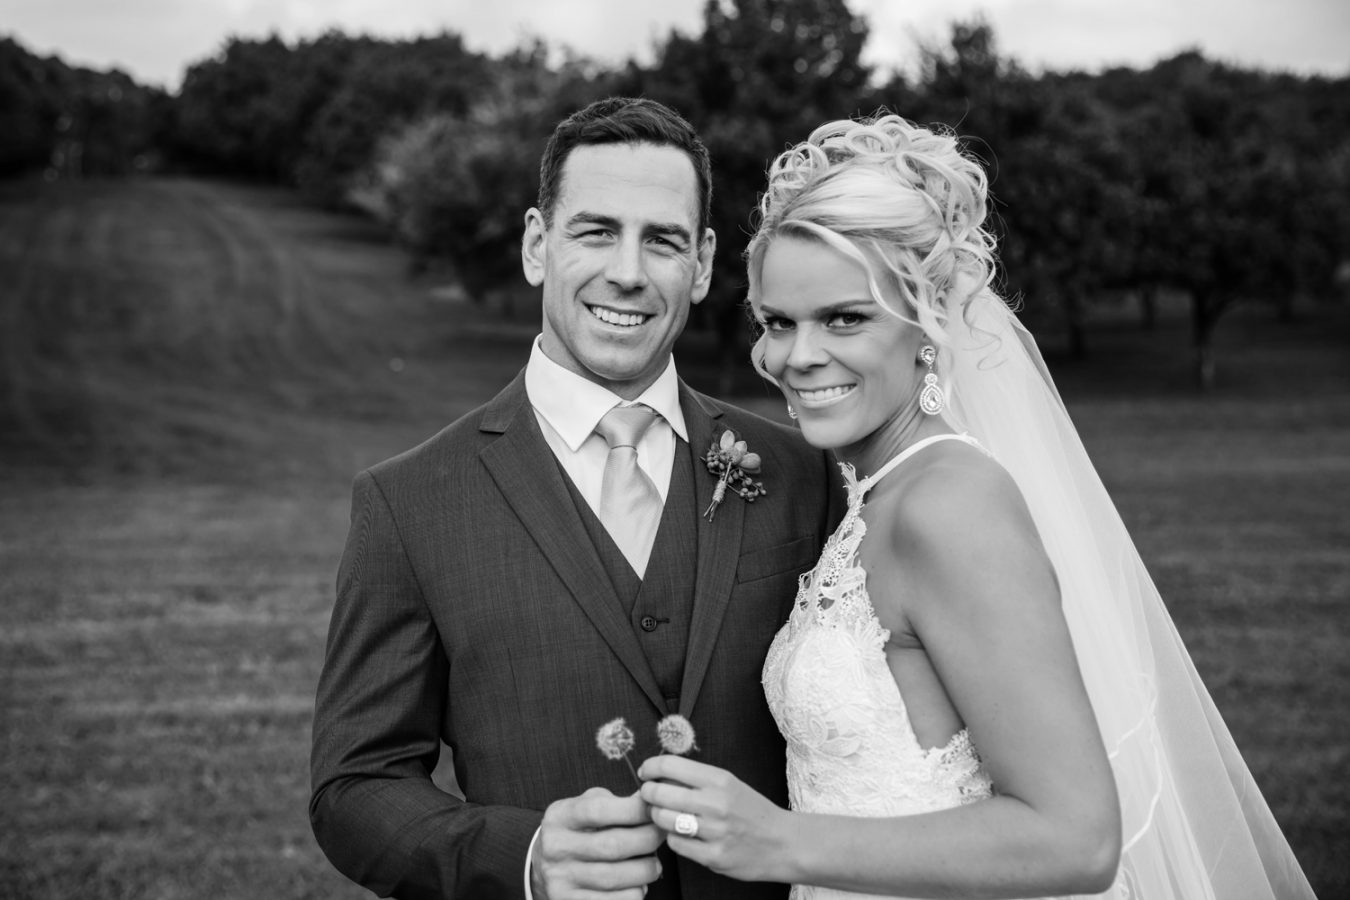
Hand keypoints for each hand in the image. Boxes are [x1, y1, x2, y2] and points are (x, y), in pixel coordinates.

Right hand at [530, 787, 663, 899]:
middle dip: (647, 839)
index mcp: (560, 817)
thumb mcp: (587, 807)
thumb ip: (616, 802)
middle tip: (662, 835)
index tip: (653, 809)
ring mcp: (561, 879)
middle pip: (612, 845)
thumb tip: (651, 802)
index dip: (632, 809)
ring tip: (653, 863)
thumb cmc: (578, 832)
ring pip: (615, 877)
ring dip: (645, 870)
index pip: (598, 810)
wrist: (546, 866)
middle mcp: (556, 848)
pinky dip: (635, 892)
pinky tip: (638, 883)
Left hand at [638, 755, 790, 883]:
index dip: (650, 768)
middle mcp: (716, 803)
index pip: (670, 765)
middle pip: (660, 793)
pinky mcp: (714, 857)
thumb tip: (658, 772)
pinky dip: (673, 838)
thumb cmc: (750, 810)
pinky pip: (676, 844)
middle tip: (648, 795)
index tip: (645, 772)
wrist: (782, 843)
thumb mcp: (729, 783)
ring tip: (663, 815)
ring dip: (657, 817)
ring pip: (663, 820)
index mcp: (719, 779)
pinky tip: (681, 834)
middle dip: (647, 793)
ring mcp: (715, 832)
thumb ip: (696, 778)